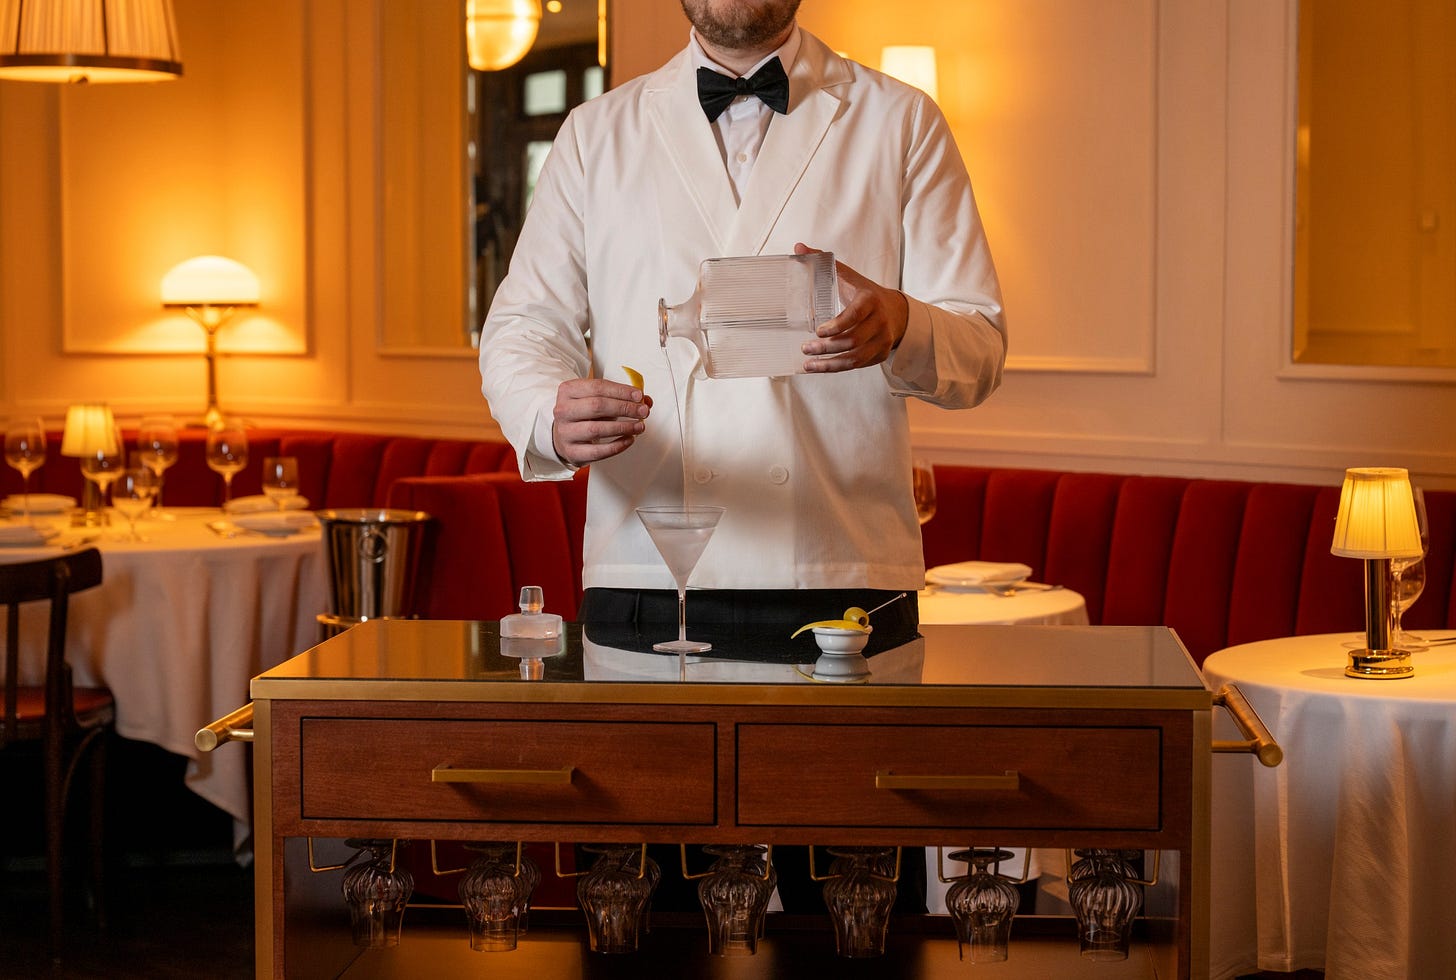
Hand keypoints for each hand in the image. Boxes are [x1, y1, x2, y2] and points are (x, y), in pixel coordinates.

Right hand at [551, 377, 651, 465]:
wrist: (563, 434)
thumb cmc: (583, 414)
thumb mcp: (597, 399)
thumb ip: (621, 397)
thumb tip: (646, 400)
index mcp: (568, 391)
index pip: (597, 387)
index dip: (621, 391)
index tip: (639, 395)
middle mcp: (563, 410)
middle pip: (597, 406)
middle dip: (624, 408)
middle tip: (643, 411)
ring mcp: (565, 432)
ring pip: (596, 429)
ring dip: (623, 427)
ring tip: (639, 426)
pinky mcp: (572, 452)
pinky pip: (598, 451)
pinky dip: (618, 446)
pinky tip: (629, 439)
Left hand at [795, 242, 908, 371]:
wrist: (896, 311)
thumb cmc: (864, 293)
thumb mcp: (847, 275)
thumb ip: (822, 261)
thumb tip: (798, 248)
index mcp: (870, 300)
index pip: (855, 315)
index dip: (837, 325)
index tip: (818, 331)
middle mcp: (880, 321)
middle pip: (852, 340)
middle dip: (826, 347)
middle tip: (805, 348)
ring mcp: (882, 340)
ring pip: (855, 358)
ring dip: (829, 364)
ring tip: (808, 364)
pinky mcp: (880, 354)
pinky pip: (857, 366)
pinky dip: (837, 368)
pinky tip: (820, 367)